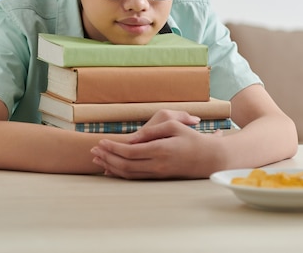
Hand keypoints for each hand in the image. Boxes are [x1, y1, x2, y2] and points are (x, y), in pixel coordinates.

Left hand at [90, 110, 222, 178]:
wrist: (209, 159)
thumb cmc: (192, 139)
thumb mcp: (174, 126)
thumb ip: (152, 131)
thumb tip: (134, 137)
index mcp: (161, 150)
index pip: (130, 151)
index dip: (113, 148)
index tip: (101, 142)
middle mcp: (158, 165)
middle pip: (125, 164)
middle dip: (107, 157)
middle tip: (93, 150)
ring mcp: (158, 173)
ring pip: (129, 174)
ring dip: (111, 166)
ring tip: (98, 159)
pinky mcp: (158, 177)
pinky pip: (135, 177)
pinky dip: (121, 173)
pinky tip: (111, 168)